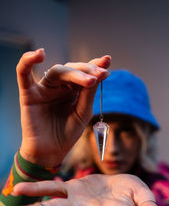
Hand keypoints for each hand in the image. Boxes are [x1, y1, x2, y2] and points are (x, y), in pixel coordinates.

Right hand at [17, 49, 110, 165]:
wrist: (51, 151)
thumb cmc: (67, 133)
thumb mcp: (83, 113)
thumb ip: (88, 94)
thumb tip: (99, 73)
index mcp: (73, 90)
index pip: (84, 73)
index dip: (95, 66)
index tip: (107, 61)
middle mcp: (59, 86)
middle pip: (72, 70)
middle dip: (87, 70)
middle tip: (100, 75)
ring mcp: (44, 88)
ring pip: (57, 71)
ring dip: (74, 73)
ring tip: (90, 80)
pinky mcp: (29, 93)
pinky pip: (23, 73)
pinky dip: (27, 61)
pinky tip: (39, 54)